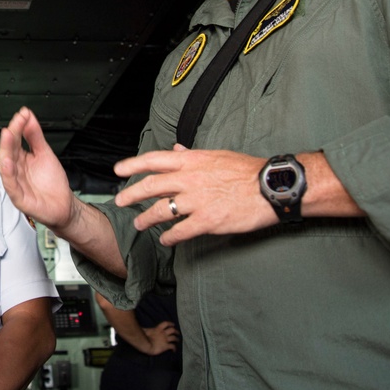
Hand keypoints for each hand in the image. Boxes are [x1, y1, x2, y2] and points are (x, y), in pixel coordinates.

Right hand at [0, 107, 77, 230]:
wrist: (64, 205)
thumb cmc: (52, 182)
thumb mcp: (45, 153)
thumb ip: (35, 136)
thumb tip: (28, 117)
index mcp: (20, 159)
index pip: (15, 140)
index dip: (18, 127)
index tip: (22, 115)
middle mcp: (16, 170)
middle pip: (9, 152)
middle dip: (10, 137)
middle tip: (13, 124)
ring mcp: (17, 184)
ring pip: (7, 167)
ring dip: (6, 152)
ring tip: (8, 136)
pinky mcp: (20, 198)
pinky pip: (12, 186)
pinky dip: (9, 175)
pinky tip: (8, 164)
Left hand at [112, 144, 277, 244]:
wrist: (271, 187)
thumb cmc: (247, 170)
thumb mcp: (216, 155)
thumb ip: (192, 155)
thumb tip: (176, 149)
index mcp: (191, 160)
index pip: (153, 160)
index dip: (132, 165)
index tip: (118, 170)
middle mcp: (189, 179)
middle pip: (150, 186)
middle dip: (131, 195)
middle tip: (120, 201)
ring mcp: (196, 201)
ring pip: (161, 211)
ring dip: (146, 218)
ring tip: (139, 224)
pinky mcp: (207, 221)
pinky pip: (181, 231)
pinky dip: (170, 237)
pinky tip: (166, 240)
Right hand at [141, 321, 178, 355]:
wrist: (145, 344)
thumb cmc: (143, 337)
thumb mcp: (144, 330)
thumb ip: (146, 329)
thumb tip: (142, 328)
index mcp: (158, 329)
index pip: (166, 324)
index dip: (170, 323)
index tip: (173, 324)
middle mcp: (163, 333)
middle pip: (172, 330)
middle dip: (176, 331)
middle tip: (178, 333)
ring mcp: (165, 340)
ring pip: (174, 338)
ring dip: (176, 339)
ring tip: (177, 340)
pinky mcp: (166, 346)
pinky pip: (172, 346)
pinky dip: (174, 348)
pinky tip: (174, 350)